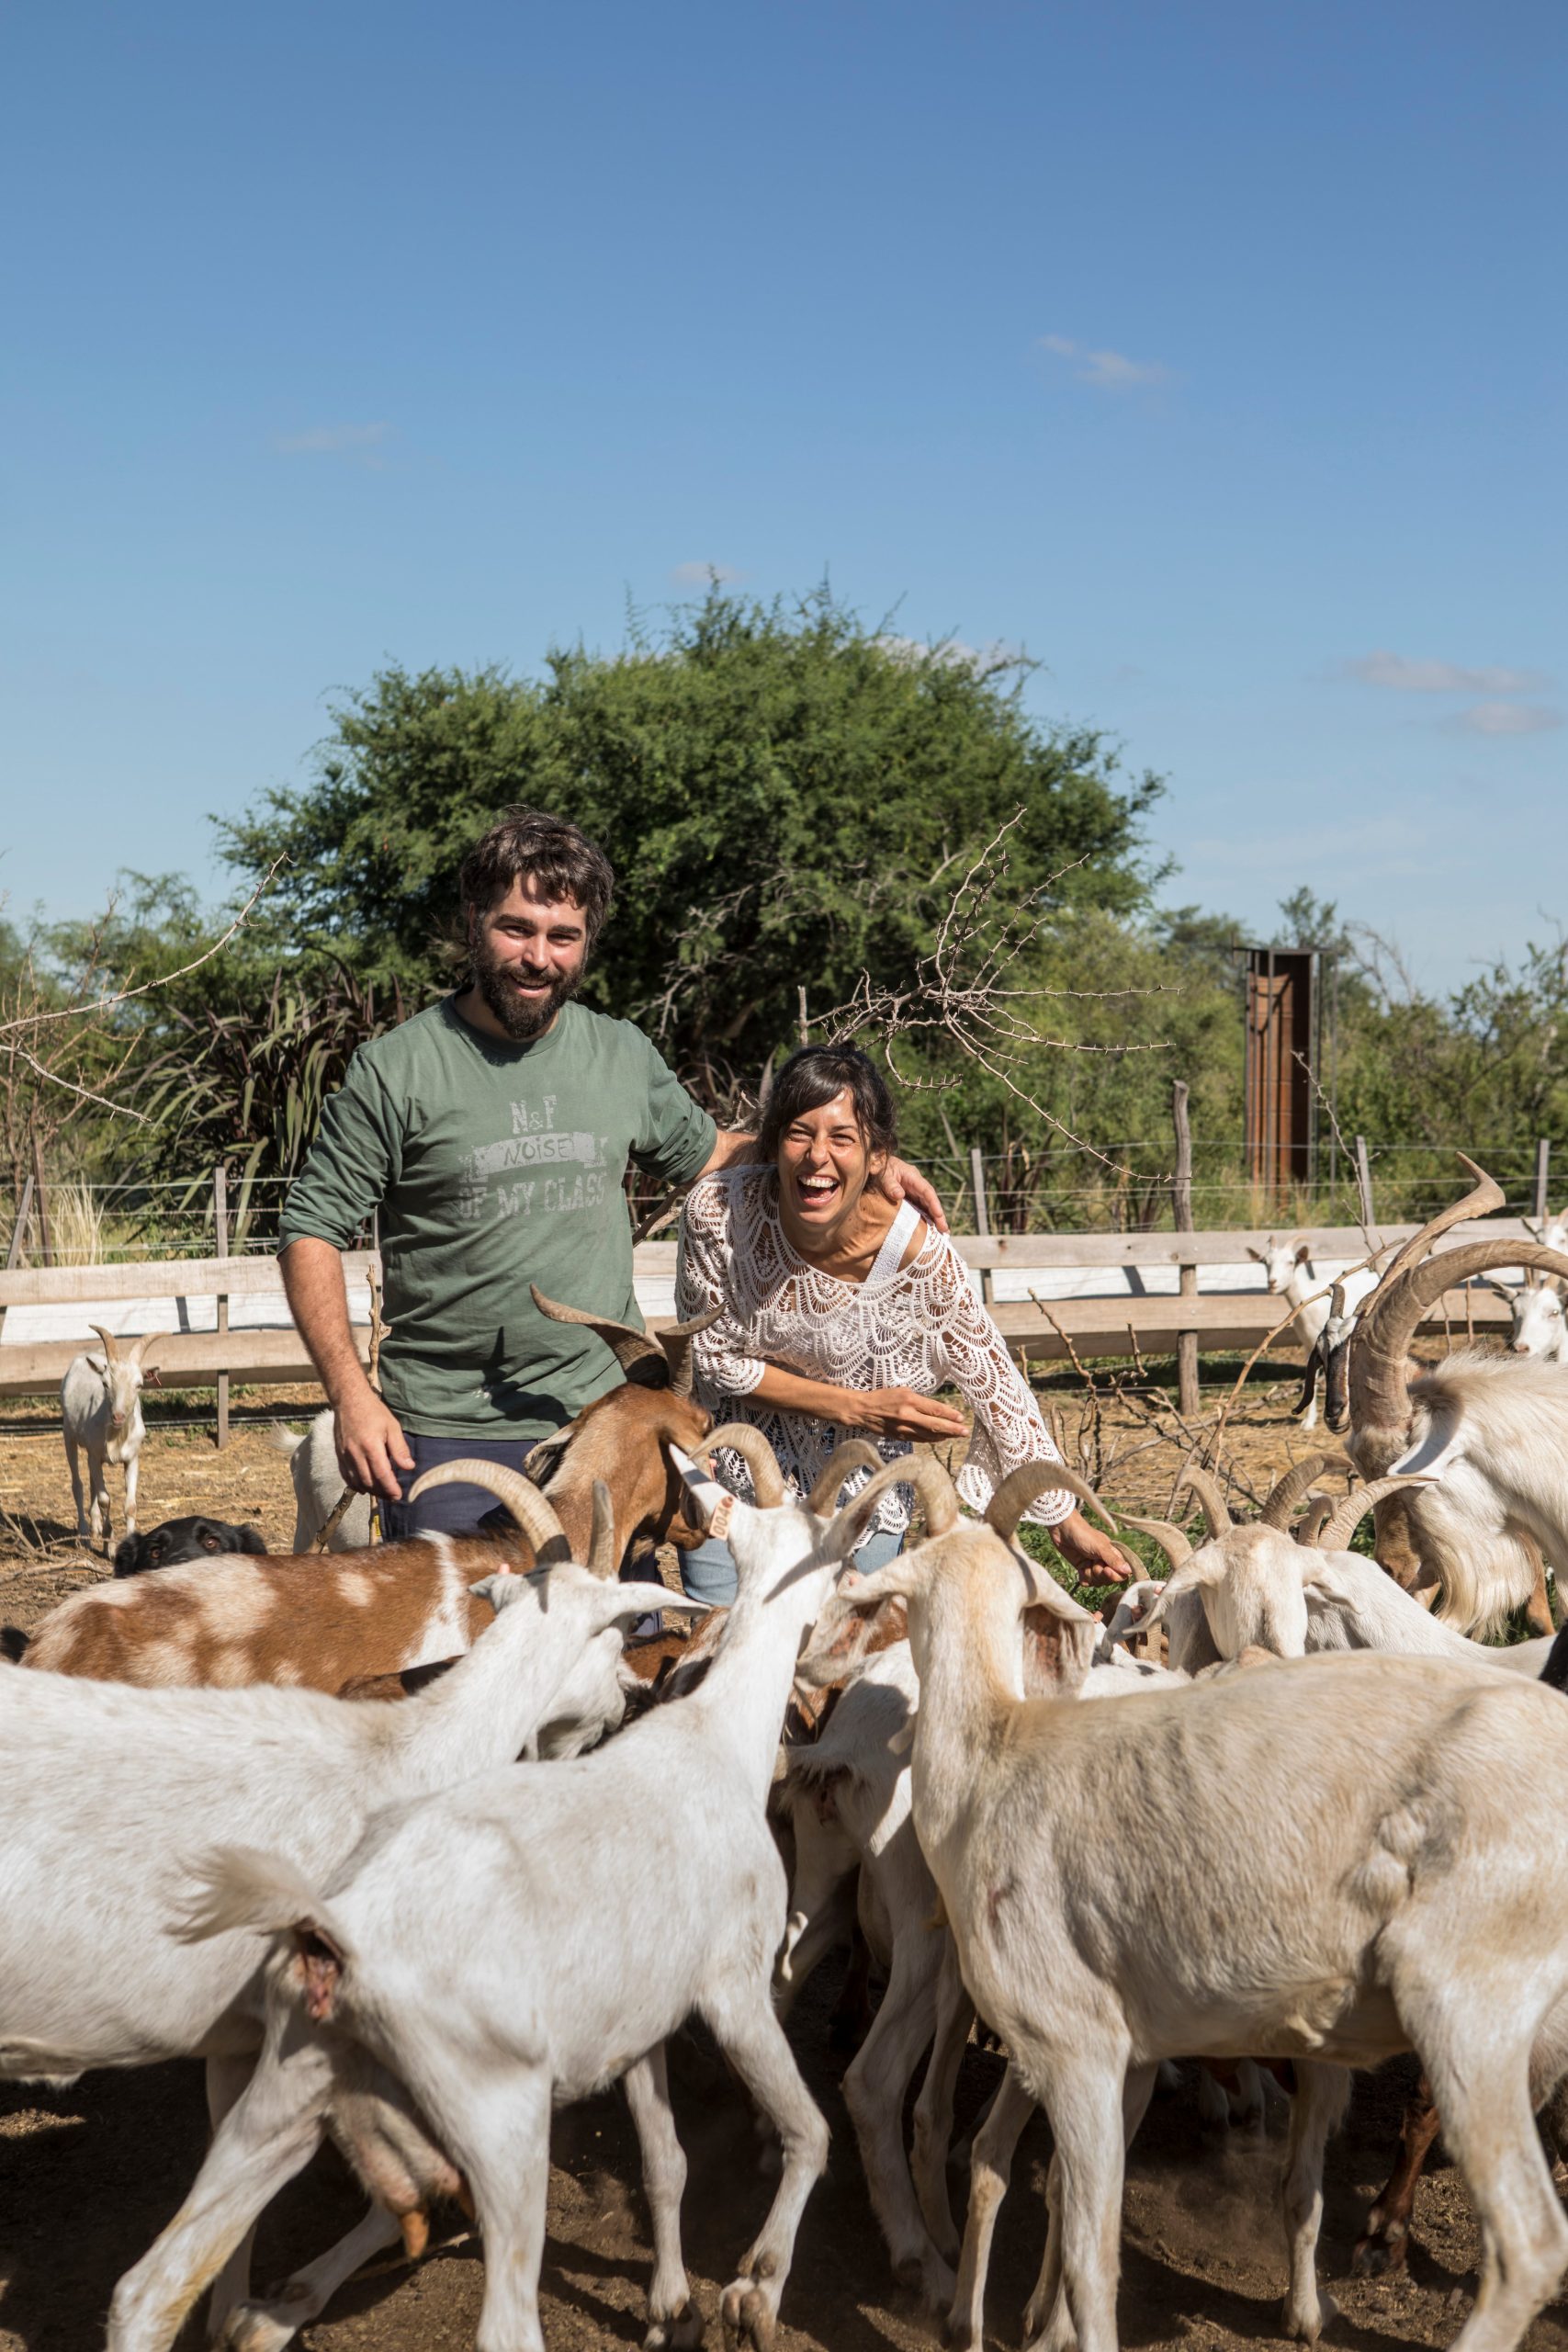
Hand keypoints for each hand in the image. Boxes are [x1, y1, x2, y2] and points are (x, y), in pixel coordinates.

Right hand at [334, 1384, 415, 1501]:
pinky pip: (346, 1476)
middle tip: (393, 1496)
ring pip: (357, 1482)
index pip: (382, 1475)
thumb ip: (400, 1448)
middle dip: (382, 1492)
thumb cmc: (373, 1411)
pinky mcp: (339, 1455)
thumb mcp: (392, 1426)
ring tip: (382, 1493)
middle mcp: (355, 1454)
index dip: (390, 1488)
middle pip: (369, 1482)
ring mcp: (345, 1456)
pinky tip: (365, 1487)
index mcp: (371, 1446)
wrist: (349, 1400)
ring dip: (370, 1490)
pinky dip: (356, 1485)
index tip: (398, 1495)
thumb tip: (409, 1467)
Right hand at [850, 1386, 969, 1441]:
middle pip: (935, 1425)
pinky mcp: (899, 1436)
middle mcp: (908, 1415)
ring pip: (929, 1435)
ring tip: (956, 1435)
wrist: (862, 1410)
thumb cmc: (883, 1397)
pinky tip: (940, 1439)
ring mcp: (903, 1428)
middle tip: (965, 1431)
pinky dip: (932, 1440)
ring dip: (945, 1436)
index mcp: (910, 1400)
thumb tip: (937, 1409)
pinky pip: (919, 1440)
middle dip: (953, 1429)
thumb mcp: (902, 1391)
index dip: (950, 1415)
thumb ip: (919, 1401)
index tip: (961, 1417)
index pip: (935, 1409)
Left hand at [878, 1154, 948, 1235]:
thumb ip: (890, 1184)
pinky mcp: (911, 1198)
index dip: (934, 1203)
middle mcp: (917, 1184)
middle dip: (938, 1215)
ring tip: (943, 1233)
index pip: (927, 1191)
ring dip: (935, 1218)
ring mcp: (915, 1192)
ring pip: (928, 1206)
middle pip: (931, 1200)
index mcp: (913, 1177)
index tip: (939, 1214)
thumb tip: (899, 1195)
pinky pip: (920, 1208)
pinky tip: (930, 1229)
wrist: (876, 1165)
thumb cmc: (880, 1169)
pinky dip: (926, 1218)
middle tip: (945, 1229)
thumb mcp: (884, 1175)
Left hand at [1051, 1508, 1129, 1584]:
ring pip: (1097, 1582)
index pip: (1121, 1574)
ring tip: (1085, 1564)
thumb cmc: (1084, 1535)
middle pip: (1109, 1580)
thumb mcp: (1100, 1547)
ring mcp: (1094, 1566)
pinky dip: (1083, 1578)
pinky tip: (1080, 1570)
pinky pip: (1087, 1582)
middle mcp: (1105, 1562)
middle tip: (1092, 1563)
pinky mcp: (1083, 1568)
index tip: (1106, 1570)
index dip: (1114, 1576)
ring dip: (1090, 1575)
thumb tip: (1129, 1571)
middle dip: (1099, 1574)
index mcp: (1114, 1555)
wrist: (1063, 1530)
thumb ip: (1113, 1560)